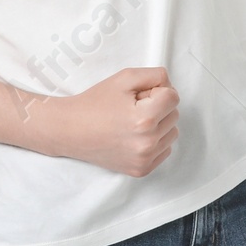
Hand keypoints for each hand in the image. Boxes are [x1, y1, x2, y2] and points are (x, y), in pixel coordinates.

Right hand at [33, 66, 179, 174]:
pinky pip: (165, 150)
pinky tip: (134, 136)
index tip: (138, 95)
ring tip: (133, 122)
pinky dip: (155, 141)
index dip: (156, 91)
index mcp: (144, 119)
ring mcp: (144, 159)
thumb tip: (171, 87)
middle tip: (132, 108)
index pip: (173, 97)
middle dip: (158, 107)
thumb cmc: (95, 102)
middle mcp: (147, 143)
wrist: (70, 130)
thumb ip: (155, 75)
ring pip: (172, 132)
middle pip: (174, 114)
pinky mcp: (141, 170)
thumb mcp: (124, 77)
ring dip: (159, 124)